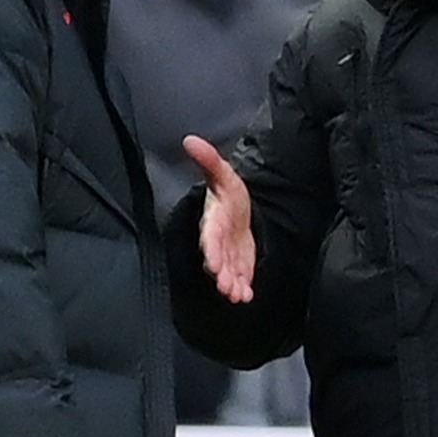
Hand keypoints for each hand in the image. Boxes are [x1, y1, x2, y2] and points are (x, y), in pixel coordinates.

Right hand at [187, 135, 254, 303]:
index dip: (211, 250)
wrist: (239, 211)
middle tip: (226, 287)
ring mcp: (228, 256)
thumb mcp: (224, 174)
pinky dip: (242, 289)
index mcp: (212, 222)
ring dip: (231, 285)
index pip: (209, 237)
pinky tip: (247, 297)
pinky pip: (239, 279)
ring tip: (237, 296)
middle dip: (221, 274)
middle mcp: (217, 243)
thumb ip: (209, 160)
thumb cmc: (228, 193)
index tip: (213, 262)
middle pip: (217, 260)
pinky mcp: (238, 265)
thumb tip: (190, 139)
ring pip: (227, 273)